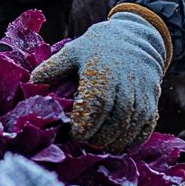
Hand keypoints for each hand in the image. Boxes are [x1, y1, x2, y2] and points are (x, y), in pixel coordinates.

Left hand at [30, 10, 168, 150]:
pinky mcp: (153, 101)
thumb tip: (31, 83)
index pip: (97, 102)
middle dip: (100, 136)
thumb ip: (52, 69)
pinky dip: (133, 140)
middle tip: (84, 145)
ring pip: (132, 125)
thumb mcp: (72, 52)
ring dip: (115, 140)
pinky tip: (118, 146)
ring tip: (99, 147)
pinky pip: (146, 126)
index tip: (75, 135)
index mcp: (103, 71)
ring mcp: (143, 93)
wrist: (135, 38)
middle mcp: (126, 84)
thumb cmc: (97, 49)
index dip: (87, 122)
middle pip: (116, 118)